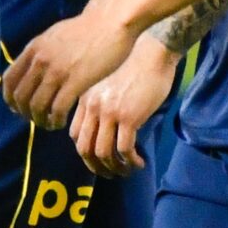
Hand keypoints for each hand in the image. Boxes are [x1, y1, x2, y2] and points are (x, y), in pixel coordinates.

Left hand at [2, 9, 133, 128]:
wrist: (112, 20)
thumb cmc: (88, 29)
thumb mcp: (55, 35)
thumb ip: (42, 51)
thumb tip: (32, 67)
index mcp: (34, 48)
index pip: (9, 80)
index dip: (10, 99)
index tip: (18, 109)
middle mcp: (41, 60)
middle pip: (20, 97)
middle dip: (25, 113)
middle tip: (36, 119)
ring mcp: (57, 71)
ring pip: (36, 106)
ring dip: (40, 120)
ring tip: (50, 124)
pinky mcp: (76, 81)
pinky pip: (57, 109)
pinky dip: (55, 120)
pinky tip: (61, 122)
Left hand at [72, 40, 175, 175]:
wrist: (152, 53)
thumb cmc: (134, 68)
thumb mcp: (107, 86)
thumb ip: (101, 105)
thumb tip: (105, 132)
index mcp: (85, 99)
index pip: (75, 135)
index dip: (86, 152)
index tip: (99, 159)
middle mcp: (93, 107)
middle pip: (85, 149)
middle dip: (97, 167)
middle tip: (111, 173)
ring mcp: (110, 113)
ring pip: (103, 153)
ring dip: (115, 168)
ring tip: (128, 170)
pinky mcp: (129, 117)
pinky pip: (124, 150)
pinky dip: (131, 162)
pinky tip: (140, 162)